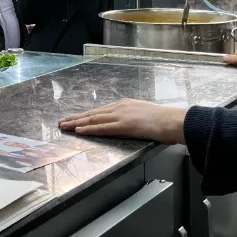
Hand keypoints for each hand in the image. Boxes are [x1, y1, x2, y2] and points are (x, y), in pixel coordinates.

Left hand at [58, 98, 187, 143]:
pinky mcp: (124, 125)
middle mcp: (120, 107)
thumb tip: (130, 123)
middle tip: (62, 122)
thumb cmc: (165, 121)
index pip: (100, 111)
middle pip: (93, 114)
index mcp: (125, 105)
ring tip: (64, 126)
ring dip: (77, 123)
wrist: (174, 121)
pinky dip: (89, 129)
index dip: (86, 115)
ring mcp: (121, 116)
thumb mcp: (145, 114)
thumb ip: (134, 117)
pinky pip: (103, 128)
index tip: (74, 118)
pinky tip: (79, 131)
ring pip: (94, 120)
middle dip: (76, 118)